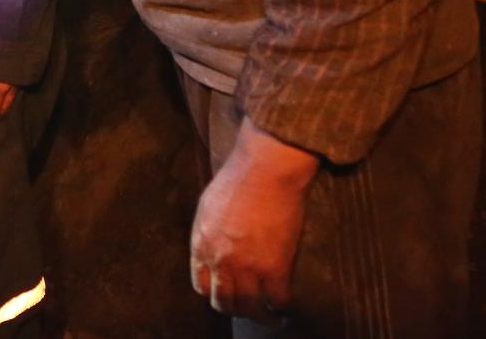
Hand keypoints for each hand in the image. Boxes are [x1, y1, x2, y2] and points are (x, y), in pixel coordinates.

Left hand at [189, 117, 316, 319]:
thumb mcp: (207, 207)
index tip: (226, 291)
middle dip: (235, 308)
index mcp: (201, 244)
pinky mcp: (275, 267)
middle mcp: (220, 260)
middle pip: (224, 301)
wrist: (264, 170)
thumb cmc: (236, 180)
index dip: (214, 291)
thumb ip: (208, 233)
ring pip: (249, 307)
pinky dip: (281, 307)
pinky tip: (285, 305)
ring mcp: (247, 266)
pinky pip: (277, 300)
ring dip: (259, 314)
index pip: (200, 285)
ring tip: (267, 314)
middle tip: (247, 308)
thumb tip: (213, 249)